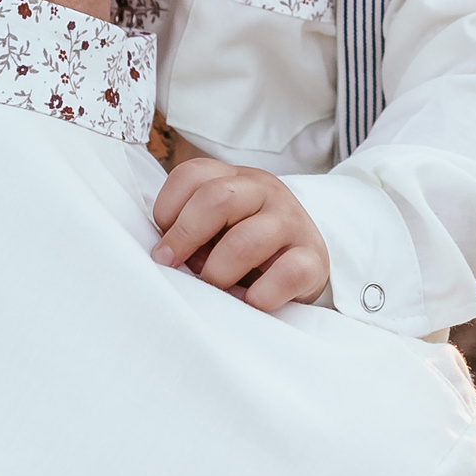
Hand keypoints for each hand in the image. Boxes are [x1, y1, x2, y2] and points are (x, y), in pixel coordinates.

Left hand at [151, 159, 330, 310]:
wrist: (303, 261)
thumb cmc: (244, 246)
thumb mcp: (217, 226)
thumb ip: (190, 229)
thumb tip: (162, 255)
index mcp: (235, 178)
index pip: (193, 174)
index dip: (167, 209)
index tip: (163, 245)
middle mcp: (264, 191)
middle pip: (218, 198)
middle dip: (185, 236)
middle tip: (171, 265)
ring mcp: (291, 222)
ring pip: (247, 240)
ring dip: (218, 271)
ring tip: (213, 288)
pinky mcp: (313, 258)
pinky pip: (288, 273)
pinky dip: (261, 295)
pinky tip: (250, 301)